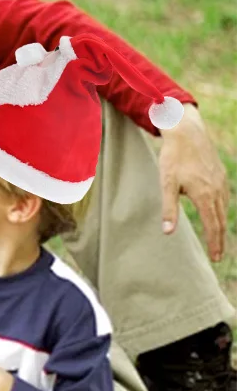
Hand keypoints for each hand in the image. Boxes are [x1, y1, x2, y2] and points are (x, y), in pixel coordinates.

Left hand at [159, 104, 228, 261]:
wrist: (187, 132)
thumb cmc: (173, 158)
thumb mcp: (166, 184)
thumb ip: (168, 209)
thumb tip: (168, 232)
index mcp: (205, 195)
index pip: (213, 226)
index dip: (214, 243)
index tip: (215, 257)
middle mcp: (217, 190)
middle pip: (221, 220)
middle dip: (219, 239)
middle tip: (218, 255)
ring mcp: (221, 182)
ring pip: (224, 209)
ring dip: (221, 225)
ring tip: (217, 238)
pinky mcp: (220, 175)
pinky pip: (224, 197)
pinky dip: (222, 210)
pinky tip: (217, 213)